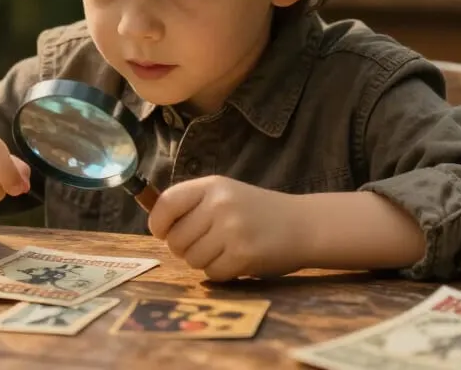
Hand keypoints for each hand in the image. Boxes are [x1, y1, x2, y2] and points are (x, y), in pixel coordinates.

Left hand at [146, 175, 303, 280]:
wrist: (303, 224)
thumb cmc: (257, 211)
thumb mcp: (225, 195)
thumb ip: (193, 205)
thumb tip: (157, 225)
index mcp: (212, 186)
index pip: (167, 203)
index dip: (158, 223)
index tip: (163, 233)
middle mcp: (220, 204)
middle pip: (176, 240)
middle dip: (184, 249)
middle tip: (204, 245)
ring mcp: (232, 230)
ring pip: (192, 259)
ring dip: (204, 262)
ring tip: (224, 250)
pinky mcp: (244, 255)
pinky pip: (212, 273)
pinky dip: (221, 273)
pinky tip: (237, 261)